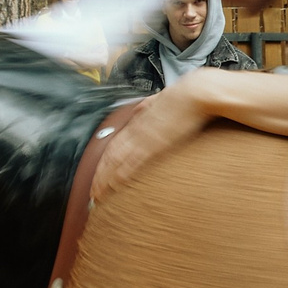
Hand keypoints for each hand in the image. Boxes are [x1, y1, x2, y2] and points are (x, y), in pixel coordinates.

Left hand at [90, 83, 206, 199]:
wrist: (195, 92)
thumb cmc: (184, 95)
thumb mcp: (161, 98)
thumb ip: (150, 105)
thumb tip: (141, 107)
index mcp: (138, 120)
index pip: (114, 144)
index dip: (104, 161)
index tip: (99, 174)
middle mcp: (137, 130)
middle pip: (110, 155)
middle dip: (99, 175)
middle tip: (92, 192)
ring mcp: (144, 137)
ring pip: (116, 161)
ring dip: (105, 179)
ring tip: (98, 195)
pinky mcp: (154, 144)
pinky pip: (133, 162)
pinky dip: (122, 175)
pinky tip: (115, 186)